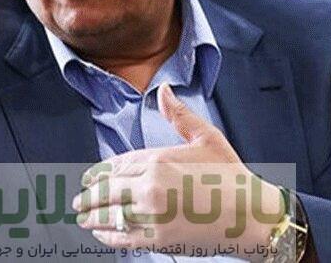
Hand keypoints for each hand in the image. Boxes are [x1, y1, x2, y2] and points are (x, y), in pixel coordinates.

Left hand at [72, 84, 283, 258]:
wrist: (251, 215)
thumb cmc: (231, 176)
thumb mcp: (206, 138)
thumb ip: (178, 115)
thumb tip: (163, 91)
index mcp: (158, 159)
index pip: (116, 166)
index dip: (99, 175)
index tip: (88, 180)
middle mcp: (150, 186)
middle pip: (107, 191)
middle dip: (90, 198)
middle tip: (79, 202)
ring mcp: (152, 214)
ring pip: (110, 215)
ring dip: (93, 217)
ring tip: (84, 219)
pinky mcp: (157, 239)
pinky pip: (123, 237)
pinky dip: (109, 236)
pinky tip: (103, 234)